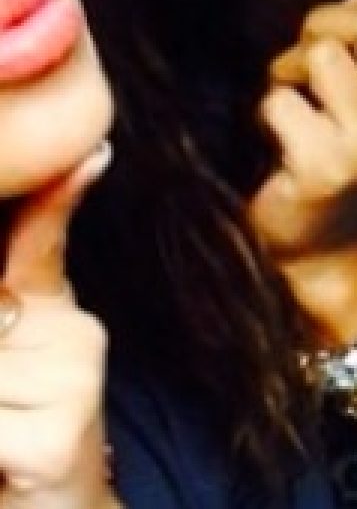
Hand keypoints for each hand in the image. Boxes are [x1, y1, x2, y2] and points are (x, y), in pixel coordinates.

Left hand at [0, 143, 119, 508]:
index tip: (91, 155)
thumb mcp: (13, 363)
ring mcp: (71, 382)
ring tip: (3, 429)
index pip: (44, 242)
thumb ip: (17, 290)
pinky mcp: (56, 434)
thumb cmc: (19, 438)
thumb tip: (54, 223)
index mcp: (55, 316)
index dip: (61, 195)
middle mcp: (75, 337)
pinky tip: (5, 457)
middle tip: (9, 391)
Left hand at [251, 0, 356, 257]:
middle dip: (327, 24)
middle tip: (310, 59)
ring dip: (292, 68)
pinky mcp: (326, 169)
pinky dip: (270, 111)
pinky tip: (285, 138)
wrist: (326, 243)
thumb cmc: (343, 150)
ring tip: (297, 97)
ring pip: (324, 54)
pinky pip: (281, 100)